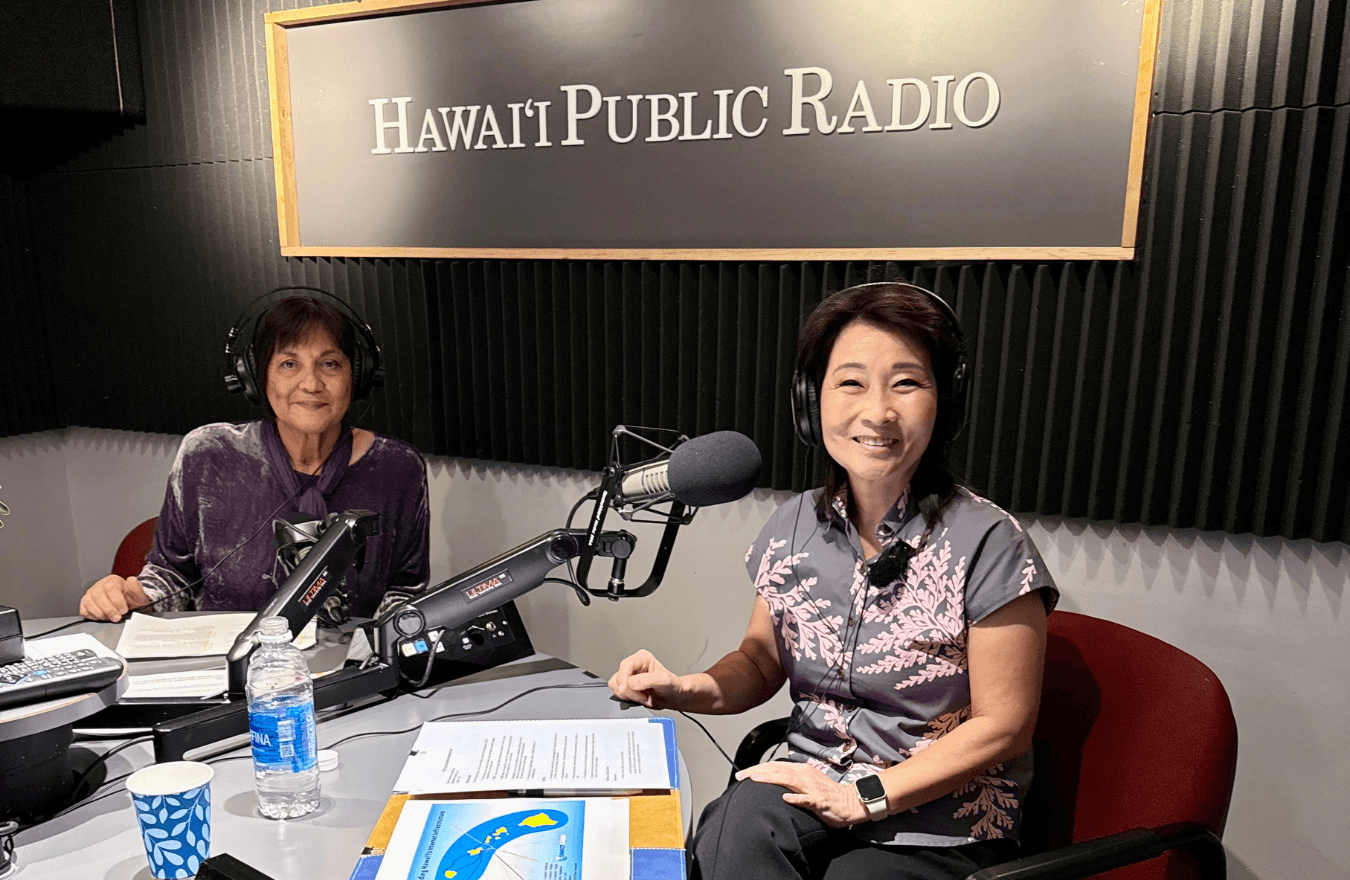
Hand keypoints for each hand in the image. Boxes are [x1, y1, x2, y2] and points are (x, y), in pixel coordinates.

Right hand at [79, 575, 149, 621]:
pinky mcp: (85, 603)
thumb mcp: (138, 594)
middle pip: (98, 595)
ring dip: (100, 614)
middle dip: (108, 609)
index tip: (124, 610)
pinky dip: (92, 616)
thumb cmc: (130, 598)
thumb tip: (132, 580)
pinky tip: (102, 617)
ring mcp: (90, 594)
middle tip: (117, 617)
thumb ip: (137, 588)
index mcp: (113, 581)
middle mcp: (99, 585)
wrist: (126, 603)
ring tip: (110, 618)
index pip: (110, 587)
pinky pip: (84, 610)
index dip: (117, 600)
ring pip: (89, 602)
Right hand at [608, 649, 683, 709]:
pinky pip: (617, 693)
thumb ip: (647, 680)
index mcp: (642, 658)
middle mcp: (633, 665)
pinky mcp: (625, 686)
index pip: (626, 665)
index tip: (624, 689)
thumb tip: (630, 682)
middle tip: (643, 696)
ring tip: (642, 697)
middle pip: (619, 676)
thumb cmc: (671, 686)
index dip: (623, 677)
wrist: (672, 697)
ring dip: (628, 695)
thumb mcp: (663, 681)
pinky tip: (638, 698)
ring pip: (615, 685)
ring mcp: (628, 676)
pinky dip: (626, 698)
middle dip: (630, 690)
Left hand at [735, 761, 870, 827]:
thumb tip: (772, 778)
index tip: (742, 774)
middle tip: (741, 776)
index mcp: (800, 770)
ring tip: (756, 779)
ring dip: (771, 778)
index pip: (774, 766)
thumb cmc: (826, 794)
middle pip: (777, 770)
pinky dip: (796, 797)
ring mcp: (812, 787)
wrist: (849, 802)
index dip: (757, 769)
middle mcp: (804, 775)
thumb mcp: (806, 782)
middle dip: (758, 772)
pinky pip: (806, 798)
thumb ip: (790, 780)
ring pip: (789, 780)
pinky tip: (786, 798)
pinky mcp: (820, 800)